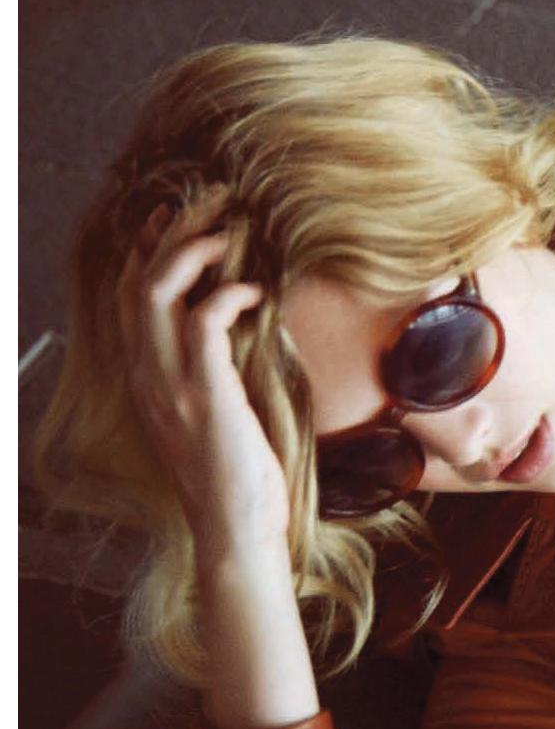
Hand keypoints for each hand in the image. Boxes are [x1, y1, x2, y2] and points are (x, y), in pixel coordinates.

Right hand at [118, 189, 291, 565]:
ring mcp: (170, 384)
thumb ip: (208, 373)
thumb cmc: (234, 477)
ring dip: (191, 250)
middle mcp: (147, 375)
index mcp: (146, 377)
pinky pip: (203, 323)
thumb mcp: (212, 414)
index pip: (128, 296)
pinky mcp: (204, 394)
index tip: (173, 216)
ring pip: (156, 290)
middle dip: (170, 231)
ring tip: (227, 230)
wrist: (234, 528)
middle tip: (209, 200)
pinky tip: (253, 291)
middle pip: (137, 279)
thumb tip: (232, 331)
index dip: (146, 249)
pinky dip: (226, 295)